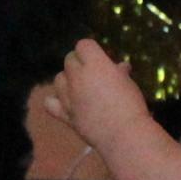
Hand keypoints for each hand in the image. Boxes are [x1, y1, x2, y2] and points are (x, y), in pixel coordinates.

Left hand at [48, 38, 151, 152]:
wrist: (123, 134)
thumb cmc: (131, 105)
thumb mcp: (129, 84)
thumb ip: (119, 73)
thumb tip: (121, 67)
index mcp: (95, 64)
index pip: (83, 45)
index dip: (90, 51)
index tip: (99, 58)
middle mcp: (78, 77)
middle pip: (69, 60)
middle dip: (79, 63)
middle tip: (93, 74)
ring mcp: (68, 95)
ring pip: (59, 78)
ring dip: (68, 79)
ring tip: (80, 88)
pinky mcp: (65, 114)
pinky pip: (49, 103)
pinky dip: (54, 101)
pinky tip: (65, 103)